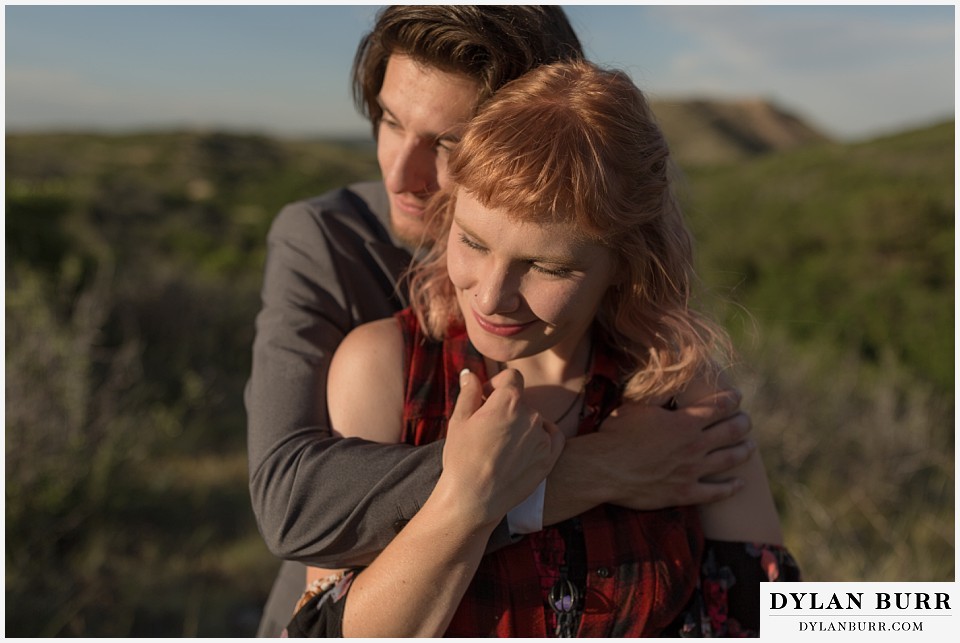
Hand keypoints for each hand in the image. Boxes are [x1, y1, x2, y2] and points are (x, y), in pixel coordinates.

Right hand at [437, 368, 564, 528]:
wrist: (473, 499)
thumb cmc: (462, 458)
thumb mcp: (459, 420)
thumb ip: (469, 392)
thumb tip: (471, 374)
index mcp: (509, 400)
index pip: (512, 377)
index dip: (497, 384)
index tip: (486, 398)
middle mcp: (531, 415)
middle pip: (521, 401)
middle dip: (506, 409)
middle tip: (488, 429)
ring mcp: (543, 437)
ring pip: (533, 421)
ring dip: (520, 426)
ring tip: (500, 448)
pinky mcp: (550, 458)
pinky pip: (552, 437)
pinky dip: (541, 438)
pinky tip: (524, 449)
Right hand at [596, 388, 753, 509]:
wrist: (604, 470)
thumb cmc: (616, 434)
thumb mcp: (636, 404)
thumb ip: (658, 388)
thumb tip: (668, 365)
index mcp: (685, 421)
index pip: (719, 407)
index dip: (731, 400)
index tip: (737, 397)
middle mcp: (695, 445)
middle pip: (731, 431)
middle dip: (743, 423)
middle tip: (747, 421)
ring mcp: (692, 471)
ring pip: (729, 459)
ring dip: (744, 451)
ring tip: (750, 447)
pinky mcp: (685, 493)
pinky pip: (717, 492)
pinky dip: (731, 487)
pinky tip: (739, 484)